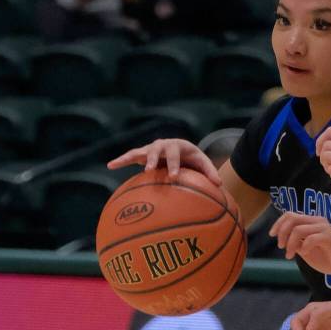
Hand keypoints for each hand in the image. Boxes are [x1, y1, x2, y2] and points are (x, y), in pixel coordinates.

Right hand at [107, 138, 221, 184]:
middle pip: (156, 150)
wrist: (182, 149)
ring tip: (116, 164)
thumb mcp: (203, 163)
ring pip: (139, 151)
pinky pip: (130, 156)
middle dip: (152, 159)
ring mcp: (152, 149)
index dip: (174, 164)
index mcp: (178, 146)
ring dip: (130, 158)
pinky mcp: (143, 154)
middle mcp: (163, 144)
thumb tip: (220, 185)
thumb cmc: (193, 159)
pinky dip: (121, 160)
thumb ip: (210, 172)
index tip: (173, 177)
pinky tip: (110, 165)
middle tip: (150, 171)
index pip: (176, 154)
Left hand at [270, 213, 330, 273]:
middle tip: (281, 246)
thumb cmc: (327, 258)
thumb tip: (281, 237)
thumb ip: (296, 242)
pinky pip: (310, 239)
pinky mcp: (329, 237)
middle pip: (292, 218)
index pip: (290, 215)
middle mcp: (317, 221)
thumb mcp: (306, 250)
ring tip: (290, 255)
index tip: (272, 235)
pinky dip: (304, 247)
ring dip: (290, 244)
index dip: (278, 223)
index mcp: (311, 221)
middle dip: (282, 232)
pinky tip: (305, 254)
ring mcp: (324, 228)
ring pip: (298, 229)